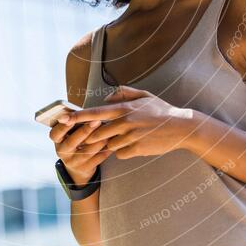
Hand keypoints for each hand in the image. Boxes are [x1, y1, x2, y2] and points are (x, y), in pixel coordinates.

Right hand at [49, 110, 111, 185]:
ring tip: (109, 130)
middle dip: (85, 130)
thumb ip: (74, 123)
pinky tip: (113, 140)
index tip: (70, 118)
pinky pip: (98, 158)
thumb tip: (83, 110)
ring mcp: (73, 162)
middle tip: (97, 120)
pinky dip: (106, 149)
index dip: (62, 127)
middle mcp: (62, 152)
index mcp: (57, 141)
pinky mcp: (85, 169)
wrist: (77, 165)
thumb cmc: (76, 140)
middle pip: (72, 142)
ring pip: (87, 150)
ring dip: (99, 139)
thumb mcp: (70, 133)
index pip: (55, 134)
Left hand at [58, 86, 194, 158]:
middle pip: (97, 133)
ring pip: (109, 145)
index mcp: (124, 108)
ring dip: (110, 144)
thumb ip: (123, 92)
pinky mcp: (136, 150)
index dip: (78, 116)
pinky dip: (122, 151)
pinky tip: (134, 144)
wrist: (182, 127)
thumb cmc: (162, 110)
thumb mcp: (144, 95)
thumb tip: (106, 97)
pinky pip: (120, 154)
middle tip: (85, 139)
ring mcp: (130, 137)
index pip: (95, 113)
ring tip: (122, 139)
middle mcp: (125, 123)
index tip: (63, 118)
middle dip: (90, 137)